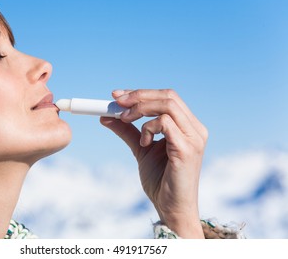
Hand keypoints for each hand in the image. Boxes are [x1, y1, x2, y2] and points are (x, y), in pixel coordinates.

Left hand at [100, 89, 207, 237]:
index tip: (116, 96)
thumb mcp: (141, 149)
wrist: (171, 208)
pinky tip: (144, 143)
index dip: (141, 93)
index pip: (166, 97)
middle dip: (138, 96)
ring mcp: (194, 138)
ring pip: (167, 105)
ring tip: (125, 121)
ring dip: (140, 109)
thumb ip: (128, 131)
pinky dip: (148, 127)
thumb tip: (106, 115)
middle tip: (116, 102)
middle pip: (168, 96)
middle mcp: (195, 129)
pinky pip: (165, 123)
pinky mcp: (187, 149)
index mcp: (187, 126)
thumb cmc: (160, 180)